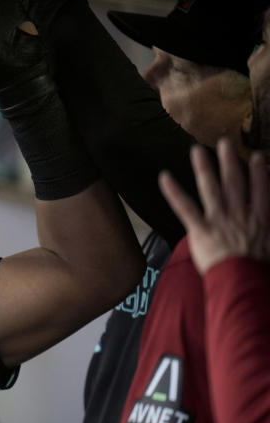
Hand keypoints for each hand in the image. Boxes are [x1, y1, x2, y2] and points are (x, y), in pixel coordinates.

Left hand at [159, 139, 269, 272]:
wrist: (244, 280)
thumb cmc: (261, 268)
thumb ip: (268, 226)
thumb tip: (266, 219)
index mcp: (260, 217)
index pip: (261, 188)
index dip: (259, 171)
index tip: (256, 156)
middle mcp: (240, 213)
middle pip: (235, 181)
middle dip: (229, 161)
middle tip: (224, 142)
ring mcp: (219, 219)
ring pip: (211, 188)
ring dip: (204, 167)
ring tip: (196, 151)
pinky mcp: (200, 229)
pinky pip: (185, 207)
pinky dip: (173, 192)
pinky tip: (164, 177)